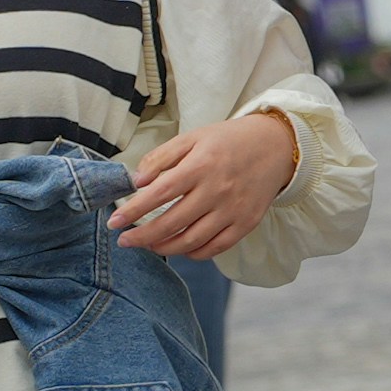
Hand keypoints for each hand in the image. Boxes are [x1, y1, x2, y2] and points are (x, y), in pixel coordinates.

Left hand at [116, 110, 299, 258]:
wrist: (276, 146)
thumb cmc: (228, 141)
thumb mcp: (193, 138)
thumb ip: (162, 157)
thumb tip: (137, 181)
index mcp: (201, 166)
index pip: (159, 194)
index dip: (134, 211)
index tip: (114, 222)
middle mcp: (217, 190)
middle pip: (172, 223)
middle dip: (142, 236)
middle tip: (125, 241)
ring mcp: (233, 210)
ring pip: (191, 241)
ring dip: (164, 247)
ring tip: (148, 244)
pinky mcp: (246, 223)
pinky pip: (215, 248)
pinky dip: (193, 253)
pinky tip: (180, 247)